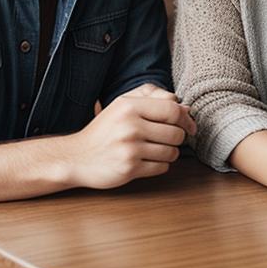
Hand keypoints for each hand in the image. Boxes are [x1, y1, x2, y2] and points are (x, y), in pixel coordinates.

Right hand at [67, 86, 196, 188]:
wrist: (77, 157)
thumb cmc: (105, 130)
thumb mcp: (123, 105)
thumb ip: (153, 98)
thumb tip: (185, 108)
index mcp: (129, 106)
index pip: (172, 109)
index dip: (186, 118)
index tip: (189, 125)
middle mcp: (130, 126)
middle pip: (176, 133)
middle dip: (177, 138)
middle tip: (167, 139)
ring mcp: (129, 149)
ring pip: (172, 152)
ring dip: (169, 153)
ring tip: (155, 150)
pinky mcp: (129, 169)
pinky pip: (162, 168)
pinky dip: (160, 166)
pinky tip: (146, 161)